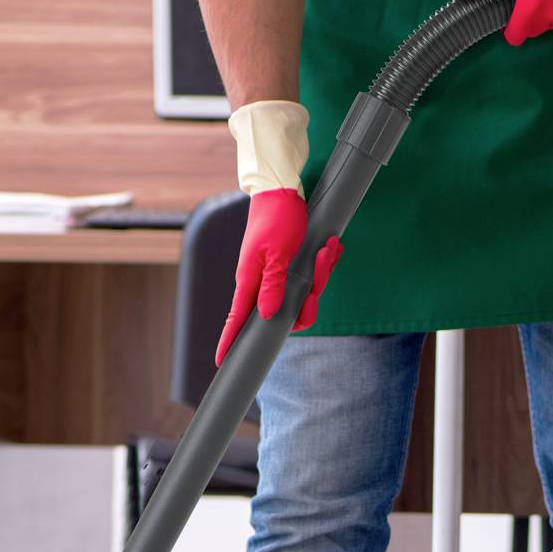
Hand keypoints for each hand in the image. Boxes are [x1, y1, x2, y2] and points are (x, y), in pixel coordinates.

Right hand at [217, 189, 343, 362]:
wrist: (281, 190)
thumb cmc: (277, 218)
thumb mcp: (276, 254)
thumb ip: (272, 286)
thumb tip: (266, 315)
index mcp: (251, 282)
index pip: (237, 319)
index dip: (230, 341)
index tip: (222, 362)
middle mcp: (262, 283)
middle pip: (286, 313)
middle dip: (311, 297)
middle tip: (319, 263)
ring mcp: (277, 275)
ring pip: (304, 295)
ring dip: (322, 274)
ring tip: (327, 248)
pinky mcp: (289, 266)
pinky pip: (310, 278)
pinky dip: (323, 264)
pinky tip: (330, 248)